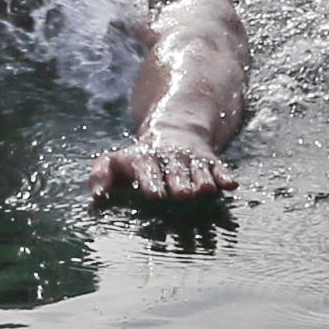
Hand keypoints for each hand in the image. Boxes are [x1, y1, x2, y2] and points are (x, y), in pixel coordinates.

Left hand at [89, 131, 237, 201]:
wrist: (173, 131)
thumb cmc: (139, 158)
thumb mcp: (116, 161)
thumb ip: (101, 174)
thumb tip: (97, 196)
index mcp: (146, 160)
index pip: (148, 170)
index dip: (151, 181)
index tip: (154, 195)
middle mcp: (170, 158)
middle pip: (175, 170)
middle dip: (179, 182)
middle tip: (182, 195)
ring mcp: (191, 159)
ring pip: (198, 170)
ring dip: (201, 180)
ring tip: (205, 190)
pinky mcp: (210, 162)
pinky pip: (219, 168)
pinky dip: (224, 176)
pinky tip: (231, 185)